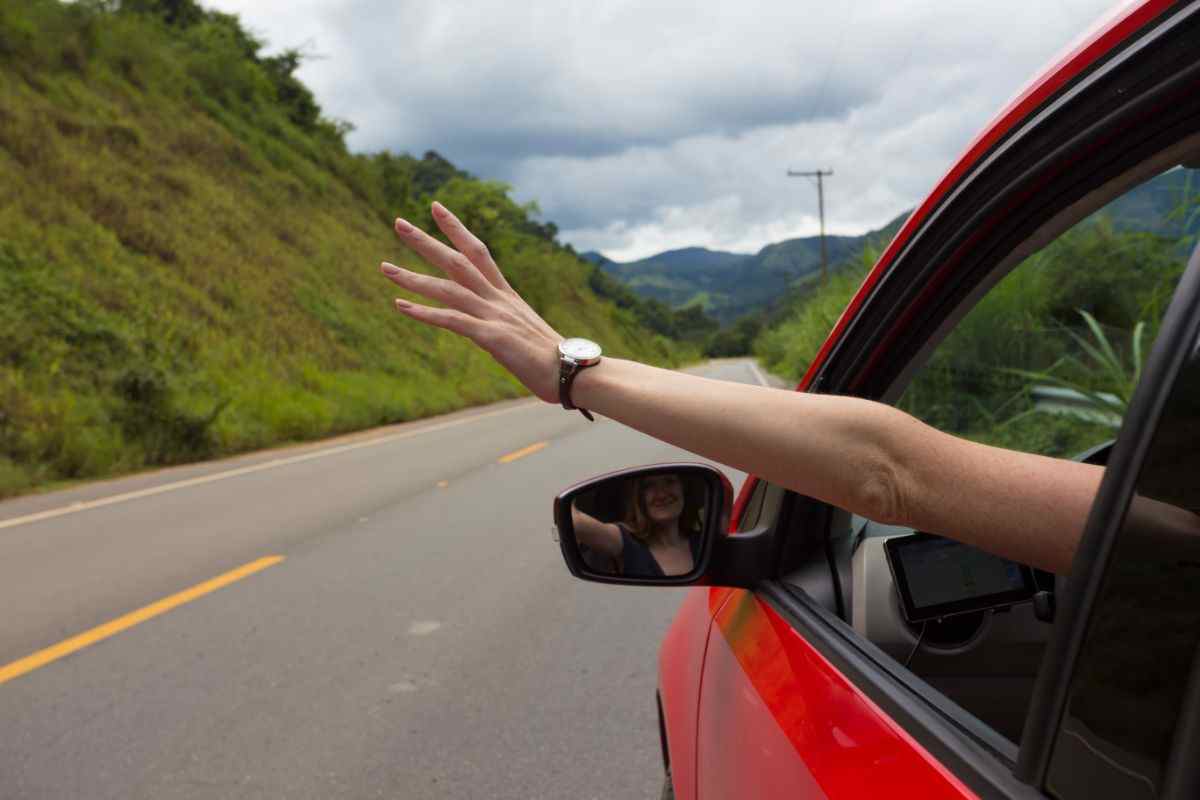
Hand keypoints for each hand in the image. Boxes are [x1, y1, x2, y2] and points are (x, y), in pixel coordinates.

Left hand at [380, 202, 563, 402]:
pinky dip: (426, 313)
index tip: (435, 207)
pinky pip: (453, 321)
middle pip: (457, 261)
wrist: (574, 372)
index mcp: (506, 296)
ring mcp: (495, 316)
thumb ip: (504, 324)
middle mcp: (498, 300)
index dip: (456, 228)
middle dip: (426, 241)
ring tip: (385, 268)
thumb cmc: (554, 360)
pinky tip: (401, 306)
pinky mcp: (493, 338)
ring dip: (414, 277)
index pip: (478, 252)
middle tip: (398, 222)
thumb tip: (490, 330)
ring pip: (448, 288)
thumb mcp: (524, 334)